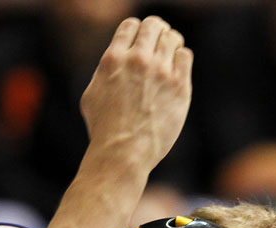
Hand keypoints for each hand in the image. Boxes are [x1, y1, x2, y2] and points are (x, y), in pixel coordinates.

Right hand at [80, 16, 192, 169]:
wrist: (123, 153)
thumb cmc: (103, 129)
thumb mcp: (91, 94)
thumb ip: (105, 71)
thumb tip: (115, 59)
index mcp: (113, 60)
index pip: (131, 25)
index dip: (135, 31)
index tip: (139, 42)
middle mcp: (137, 60)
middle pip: (154, 25)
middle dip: (155, 33)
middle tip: (156, 46)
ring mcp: (160, 72)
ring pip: (172, 37)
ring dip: (169, 44)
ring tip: (166, 59)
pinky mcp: (179, 85)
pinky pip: (185, 56)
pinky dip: (180, 60)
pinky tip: (173, 73)